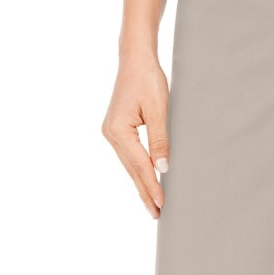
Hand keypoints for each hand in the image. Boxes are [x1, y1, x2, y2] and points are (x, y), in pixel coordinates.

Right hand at [101, 52, 169, 218]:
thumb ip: (160, 140)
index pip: (140, 165)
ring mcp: (112, 133)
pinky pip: (129, 156)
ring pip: (129, 165)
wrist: (135, 60)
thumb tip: (162, 168)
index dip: (152, 185)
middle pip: (132, 170)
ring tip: (152, 204)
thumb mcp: (159, 110)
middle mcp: (111, 134)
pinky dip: (138, 170)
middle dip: (145, 192)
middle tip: (156, 214)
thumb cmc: (148, 79)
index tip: (161, 203)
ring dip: (141, 184)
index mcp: (119, 130)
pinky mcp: (116, 130)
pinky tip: (145, 182)